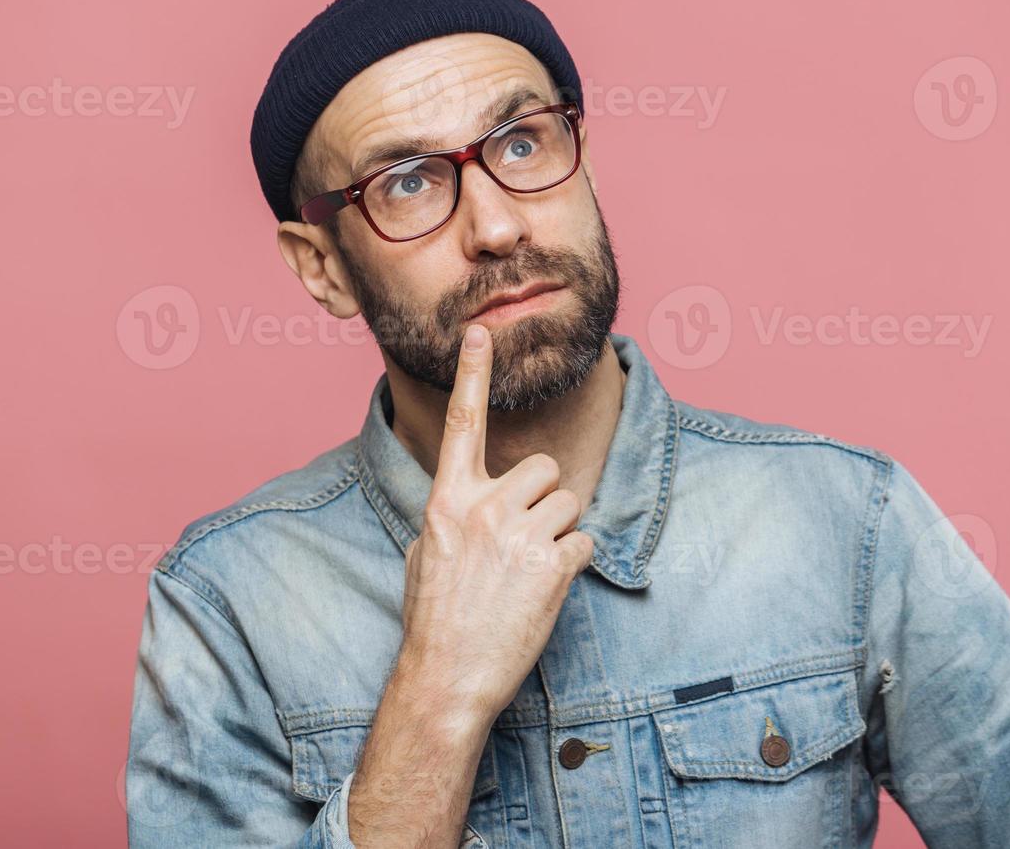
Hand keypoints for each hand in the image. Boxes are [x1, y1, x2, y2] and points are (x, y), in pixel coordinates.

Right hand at [397, 323, 594, 724]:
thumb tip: (471, 502)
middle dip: (543, 498)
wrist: (447, 677)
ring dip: (558, 532)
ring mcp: (519, 535)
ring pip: (568, 503)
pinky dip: (573, 565)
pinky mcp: (552, 566)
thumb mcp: (425, 553)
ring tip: (528, 571)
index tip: (480, 334)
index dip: (471, 375)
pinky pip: (584, 543)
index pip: (462, 424)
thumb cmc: (434, 618)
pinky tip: (544, 590)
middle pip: (544, 467)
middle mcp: (483, 507)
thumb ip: (452, 514)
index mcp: (447, 500)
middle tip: (522, 540)